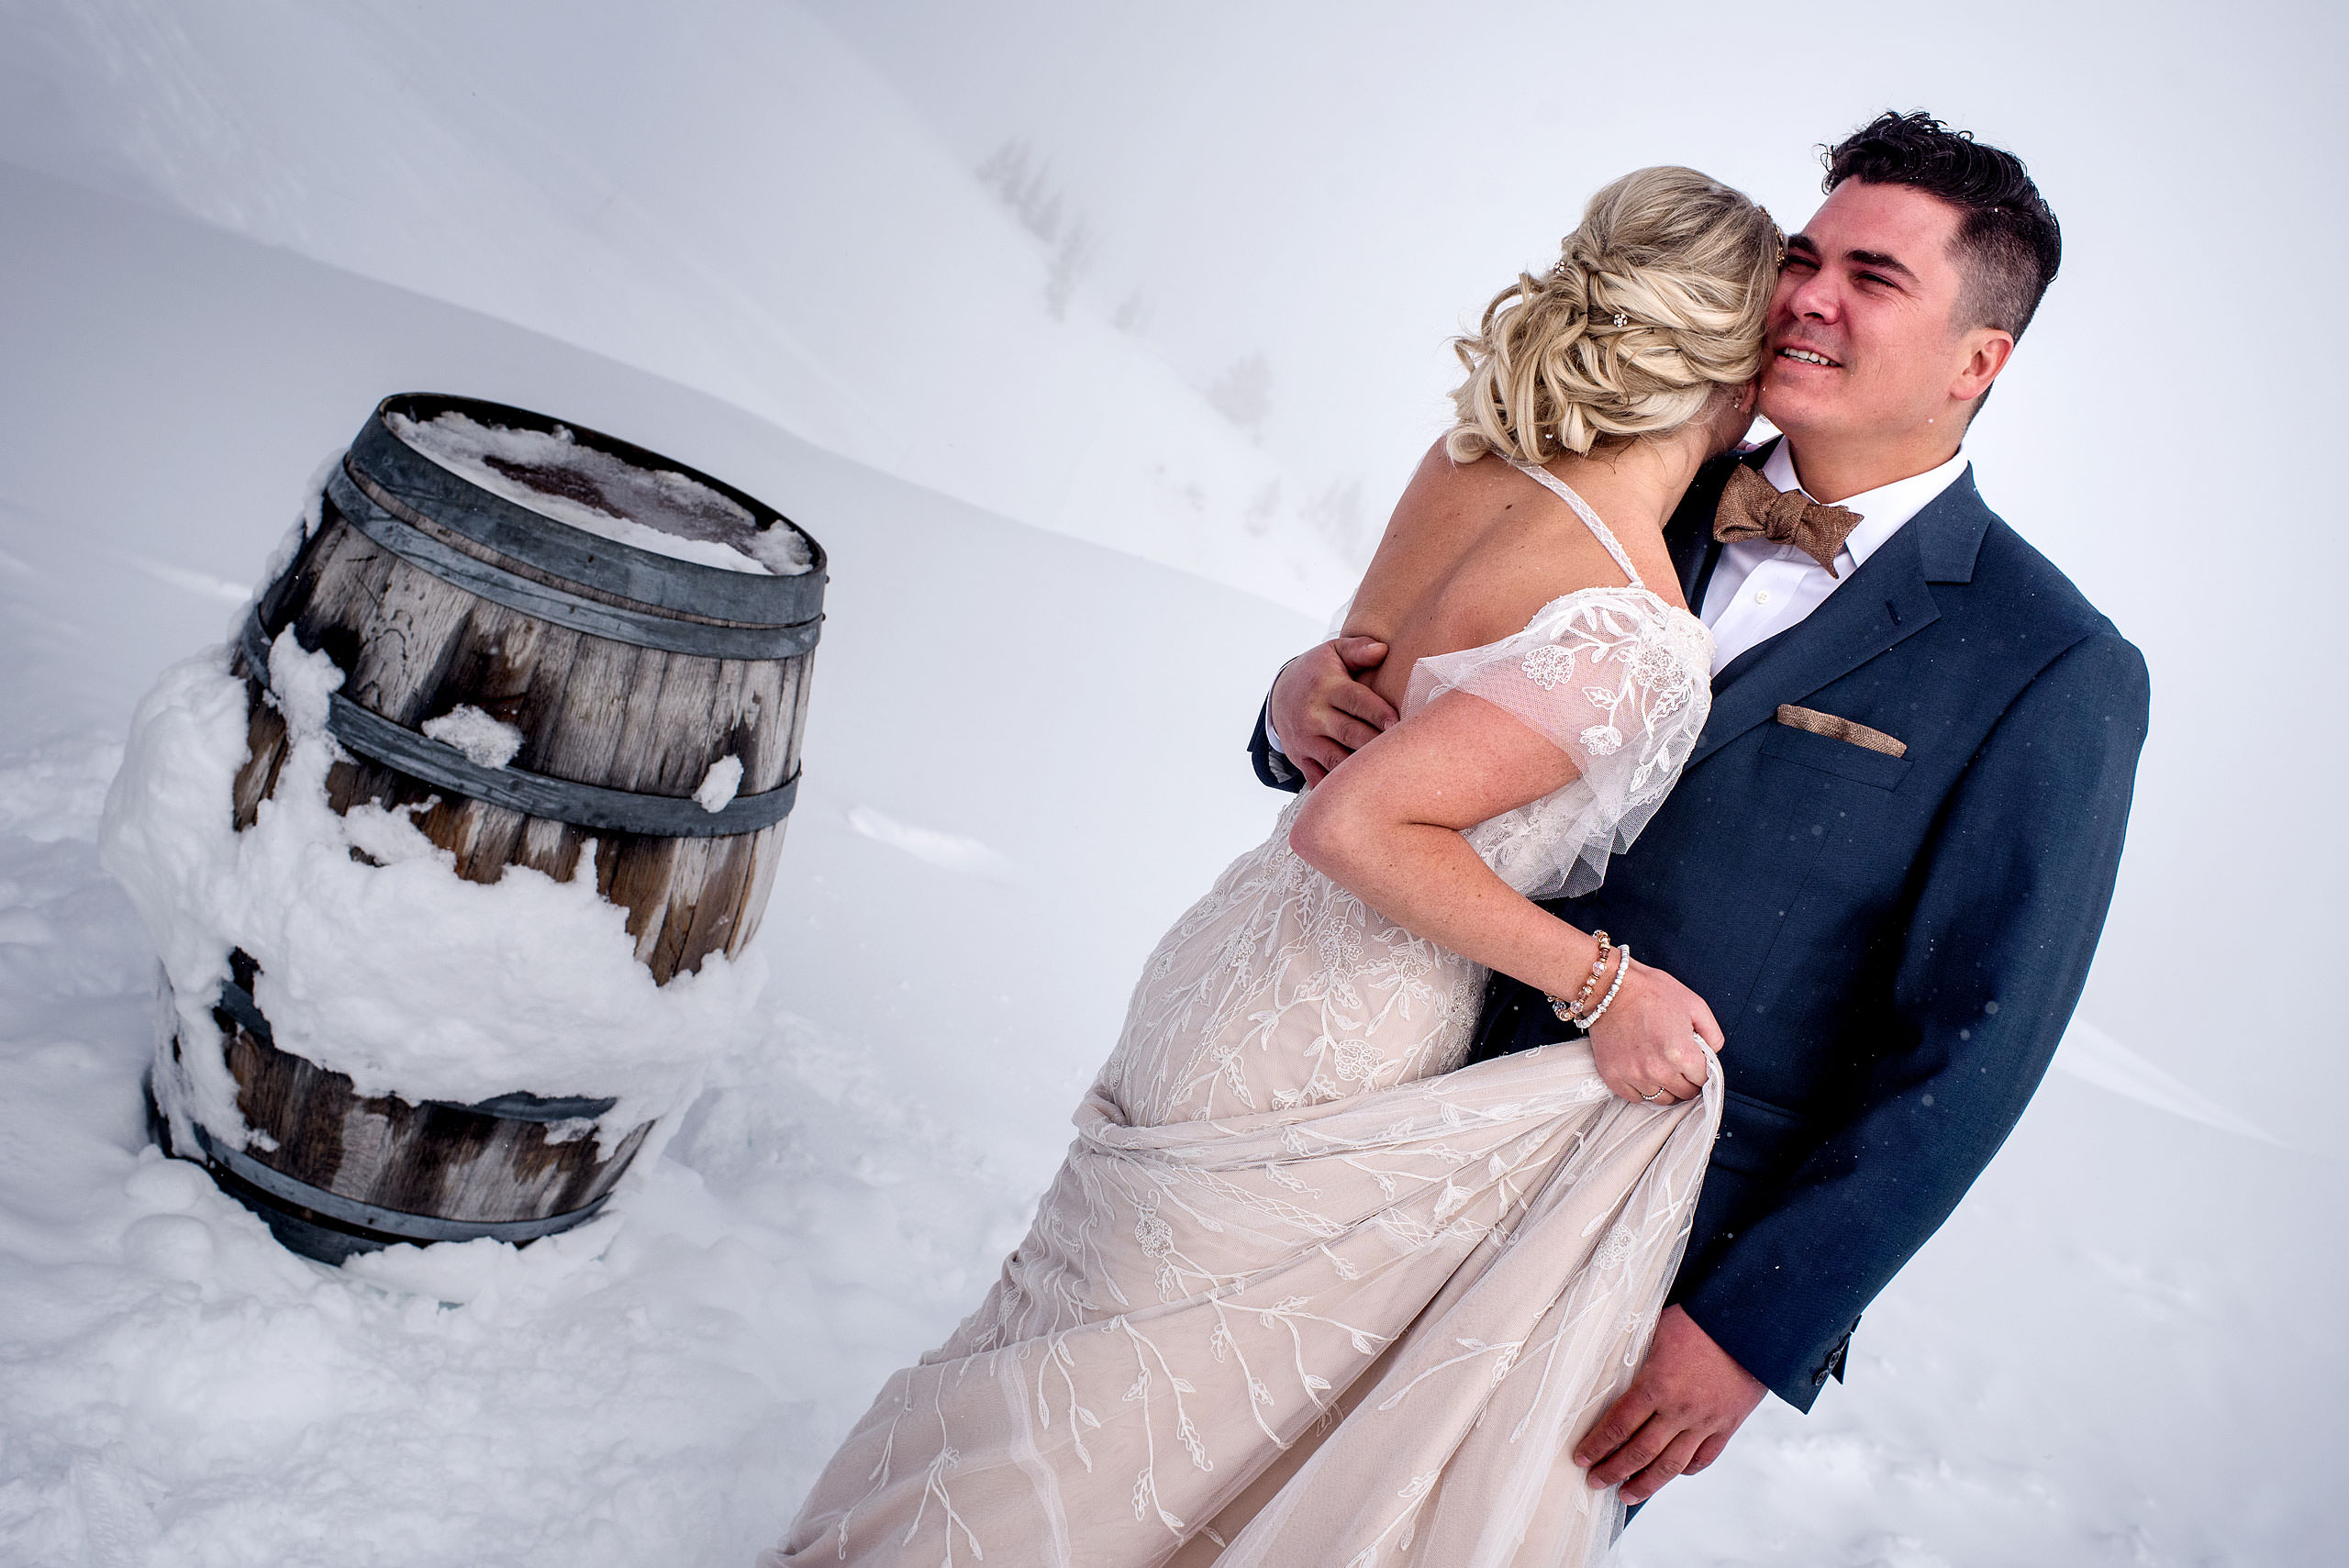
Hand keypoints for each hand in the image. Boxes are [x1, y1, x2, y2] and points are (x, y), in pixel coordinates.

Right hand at [1268, 636, 1396, 784]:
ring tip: (1388, 774)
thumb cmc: (1318, 672)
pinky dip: (1337, 789)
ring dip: (1361, 769)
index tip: (1399, 723)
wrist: (1279, 694)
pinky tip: (1362, 793)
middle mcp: (1313, 716)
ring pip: (1336, 760)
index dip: (1378, 713)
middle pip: (1349, 734)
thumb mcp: (1333, 652)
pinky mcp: (1302, 759)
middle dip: (1375, 744)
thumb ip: (1358, 649)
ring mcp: (1306, 740)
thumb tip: (1383, 650)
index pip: (1356, 701)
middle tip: (1402, 752)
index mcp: (1326, 688)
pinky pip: (1319, 780)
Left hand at [1574, 1305, 1765, 1503]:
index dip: (1597, 1445)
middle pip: (1639, 1452)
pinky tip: (1671, 1474)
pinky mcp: (1727, 1425)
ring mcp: (1705, 1422)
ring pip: (1670, 1465)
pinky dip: (1686, 1470)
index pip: (1618, 1425)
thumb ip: (1636, 1359)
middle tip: (1595, 1481)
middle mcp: (1679, 1410)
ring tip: (1626, 1495)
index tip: (1581, 1458)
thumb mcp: (1656, 1331)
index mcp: (1656, 1385)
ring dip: (1645, 1483)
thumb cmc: (1699, 1320)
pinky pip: (1704, 1458)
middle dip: (1613, 1470)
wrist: (1750, 1326)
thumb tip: (1610, 1371)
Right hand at [1585, 956, 1721, 1104]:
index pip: (1703, 1080)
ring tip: (1661, 1069)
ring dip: (1665, 1088)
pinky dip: (1642, 1090)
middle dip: (1687, 1081)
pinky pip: (1635, 1098)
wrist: (1608, 987)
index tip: (1695, 1063)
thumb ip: (1713, 1033)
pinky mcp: (1613, 1076)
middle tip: (1680, 1066)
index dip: (1702, 1071)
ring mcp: (1633, 1075)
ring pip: (1661, 1099)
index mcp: (1680, 1053)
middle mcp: (1657, 1069)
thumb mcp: (1694, 1004)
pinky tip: (1643, 1073)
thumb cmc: (1650, 991)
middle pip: (1684, 1094)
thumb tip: (1713, 1054)